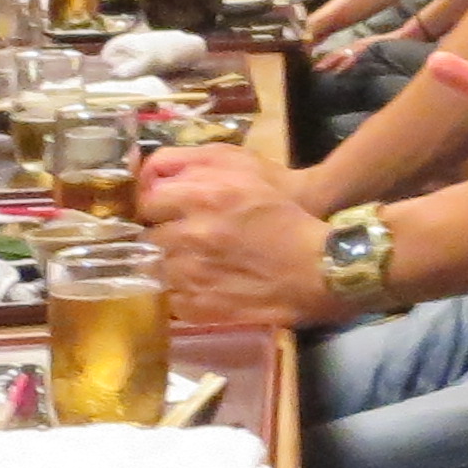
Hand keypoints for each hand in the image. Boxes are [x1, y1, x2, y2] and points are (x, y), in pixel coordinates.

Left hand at [139, 146, 331, 327]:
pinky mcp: (199, 306)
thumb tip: (148, 172)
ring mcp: (193, 275)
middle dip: (163, 235)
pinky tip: (204, 283)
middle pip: (148, 237)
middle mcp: (192, 236)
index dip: (156, 205)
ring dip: (171, 264)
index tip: (166, 210)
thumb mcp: (242, 165)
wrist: (319, 266)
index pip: (147, 201)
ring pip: (155, 268)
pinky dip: (180, 292)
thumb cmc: (283, 209)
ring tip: (197, 262)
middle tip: (185, 236)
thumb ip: (189, 161)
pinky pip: (170, 299)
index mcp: (203, 197)